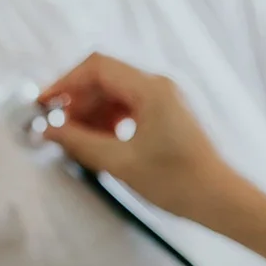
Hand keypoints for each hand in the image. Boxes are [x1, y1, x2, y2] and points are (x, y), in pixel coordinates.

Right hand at [38, 53, 258, 230]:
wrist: (221, 199)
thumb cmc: (177, 181)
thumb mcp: (121, 162)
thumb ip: (80, 142)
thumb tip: (49, 130)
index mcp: (151, 88)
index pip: (97, 67)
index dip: (66, 82)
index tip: (45, 105)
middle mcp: (160, 85)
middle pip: (106, 77)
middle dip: (78, 100)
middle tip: (59, 129)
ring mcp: (166, 99)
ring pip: (116, 92)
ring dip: (93, 112)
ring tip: (79, 140)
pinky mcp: (168, 114)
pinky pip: (130, 106)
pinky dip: (110, 120)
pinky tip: (102, 142)